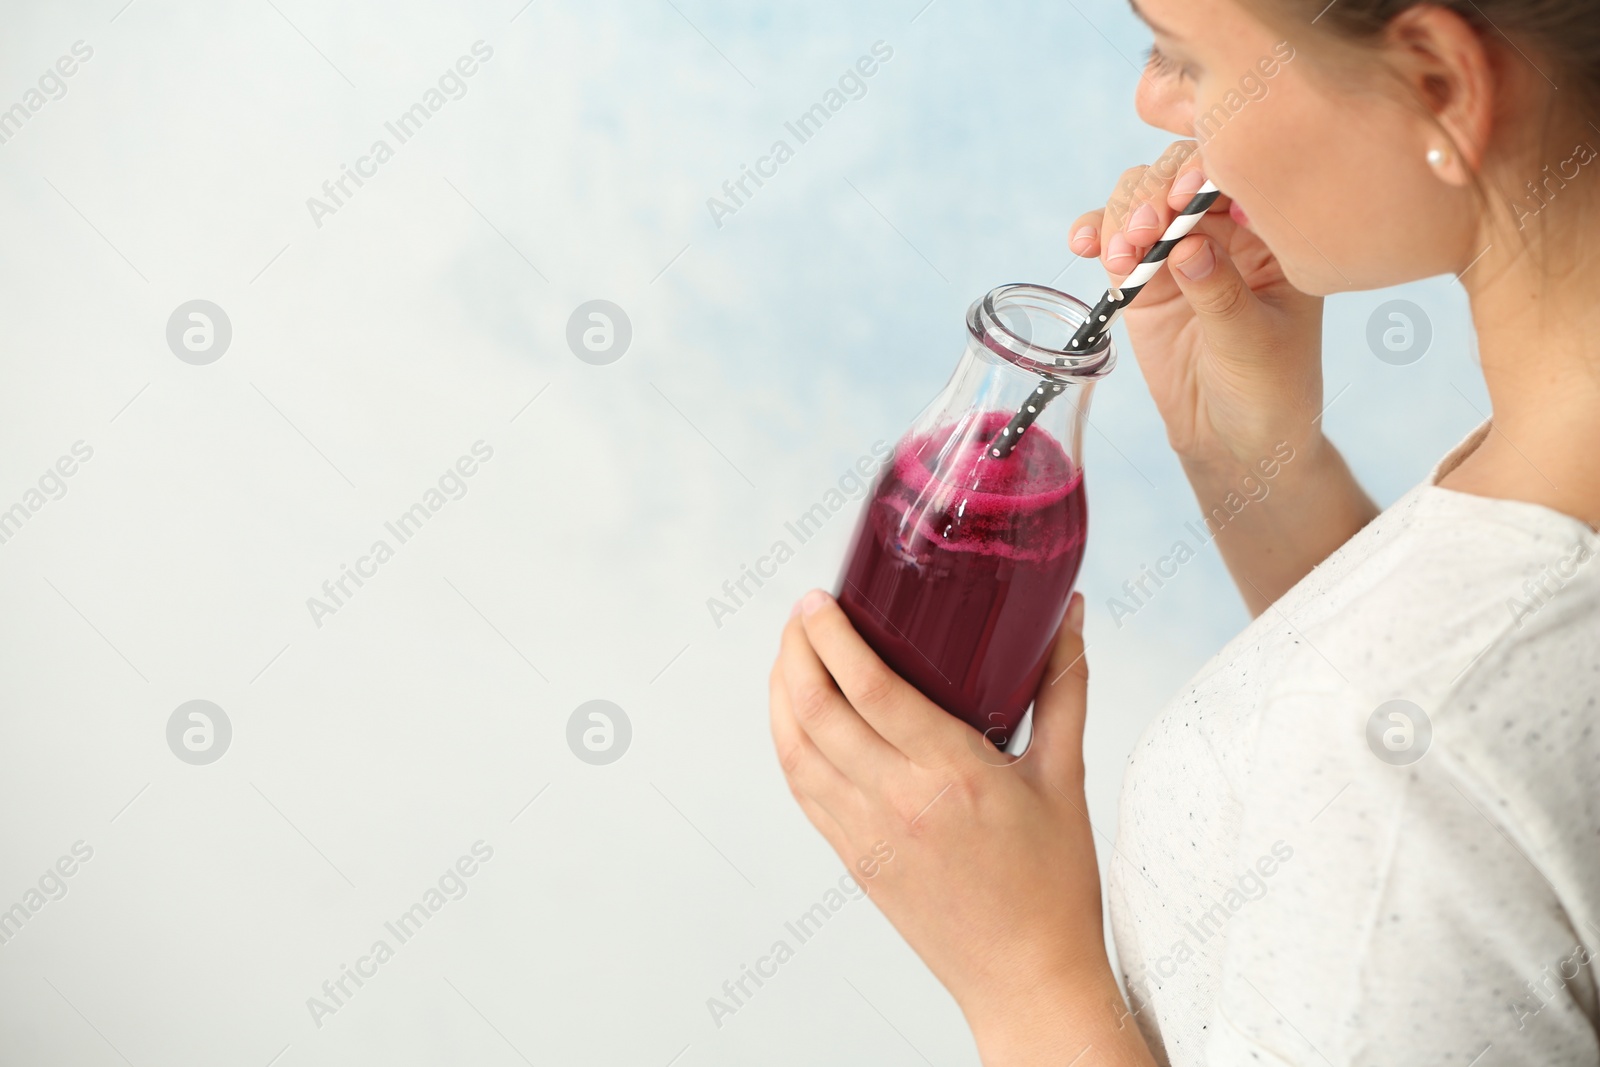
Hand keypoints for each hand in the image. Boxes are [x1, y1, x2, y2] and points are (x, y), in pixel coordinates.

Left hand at [769, 590, 1147, 1062]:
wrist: (1026, 977)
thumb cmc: (1052, 883)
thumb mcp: (1066, 778)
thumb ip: (1064, 689)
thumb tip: (1072, 617)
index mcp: (953, 775)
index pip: (870, 689)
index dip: (832, 637)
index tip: (819, 600)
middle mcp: (898, 802)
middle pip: (817, 710)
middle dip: (795, 651)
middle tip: (800, 615)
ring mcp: (867, 834)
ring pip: (795, 749)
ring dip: (781, 693)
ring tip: (790, 653)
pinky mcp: (853, 858)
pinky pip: (802, 789)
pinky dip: (788, 742)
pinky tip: (795, 715)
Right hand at [1070, 140, 1324, 467]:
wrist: (1235, 440)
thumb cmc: (1269, 391)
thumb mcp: (1255, 344)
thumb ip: (1220, 294)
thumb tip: (1188, 245)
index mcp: (1273, 231)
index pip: (1238, 175)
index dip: (1206, 170)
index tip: (1185, 196)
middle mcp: (1226, 228)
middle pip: (1179, 174)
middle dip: (1156, 191)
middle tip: (1147, 229)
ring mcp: (1179, 250)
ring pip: (1141, 198)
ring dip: (1122, 214)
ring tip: (1119, 254)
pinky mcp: (1141, 278)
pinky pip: (1112, 239)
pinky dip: (1094, 233)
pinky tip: (1084, 246)